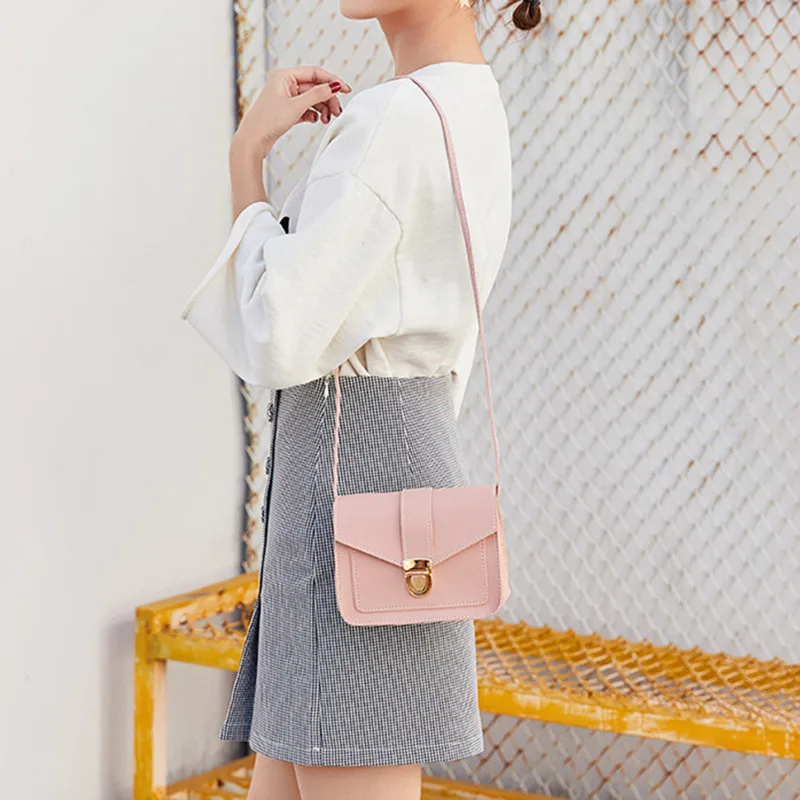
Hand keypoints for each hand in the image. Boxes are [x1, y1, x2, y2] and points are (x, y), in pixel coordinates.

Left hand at [232, 66, 351, 159]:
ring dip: (322, 109)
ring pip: (312, 99)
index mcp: (284, 75)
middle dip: (328, 99)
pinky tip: (316, 121)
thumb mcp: (296, 106)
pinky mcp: (287, 110)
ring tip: (327, 120)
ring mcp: (286, 97)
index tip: (346, 90)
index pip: (315, 73)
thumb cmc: (268, 122)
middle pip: (315, 87)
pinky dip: (313, 114)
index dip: (332, 81)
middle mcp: (285, 84)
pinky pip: (306, 108)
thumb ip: (317, 95)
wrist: (253, 141)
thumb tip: (334, 86)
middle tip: (338, 113)